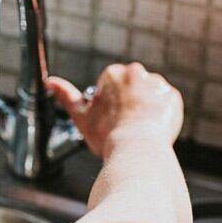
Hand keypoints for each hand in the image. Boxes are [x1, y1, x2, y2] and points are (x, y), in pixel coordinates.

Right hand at [47, 63, 182, 157]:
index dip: (109, 104)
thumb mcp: (80, 115)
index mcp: (113, 73)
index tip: (110, 119)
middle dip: (129, 101)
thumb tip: (49, 81)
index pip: (111, 85)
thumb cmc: (106, 135)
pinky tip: (152, 127)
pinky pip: (166, 103)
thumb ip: (65, 95)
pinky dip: (161, 114)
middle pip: (131, 86)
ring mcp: (157, 84)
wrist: (136, 150)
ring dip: (146, 106)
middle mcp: (136, 72)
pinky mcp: (173, 97)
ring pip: (150, 94)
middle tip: (124, 124)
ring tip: (139, 128)